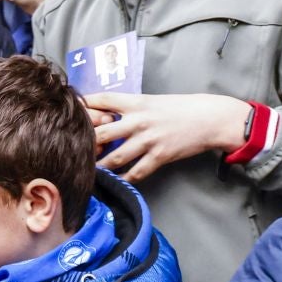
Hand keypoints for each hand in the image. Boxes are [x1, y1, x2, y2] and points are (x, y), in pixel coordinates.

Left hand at [86, 91, 251, 179]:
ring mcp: (148, 139)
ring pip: (114, 157)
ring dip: (100, 166)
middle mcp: (139, 120)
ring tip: (87, 171)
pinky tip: (114, 182)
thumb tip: (108, 114)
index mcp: (137, 102)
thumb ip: (131, 107)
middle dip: (85, 142)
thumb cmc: (182, 108)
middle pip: (101, 132)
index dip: (84, 104)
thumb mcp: (153, 100)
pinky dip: (123, 179)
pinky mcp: (159, 156)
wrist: (210, 118)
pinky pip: (135, 172)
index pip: (103, 99)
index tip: (71, 111)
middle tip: (73, 150)